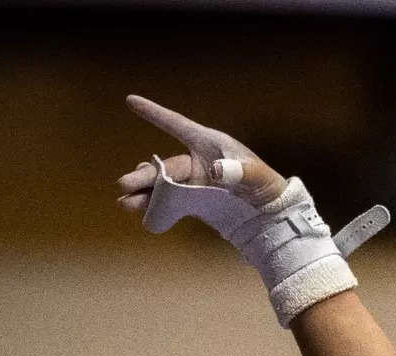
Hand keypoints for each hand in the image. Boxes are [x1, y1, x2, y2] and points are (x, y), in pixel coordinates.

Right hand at [116, 95, 286, 212]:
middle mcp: (198, 160)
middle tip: (123, 184)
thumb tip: (215, 170)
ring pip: (164, 185)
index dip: (155, 114)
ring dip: (145, 193)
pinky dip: (158, 208)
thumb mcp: (257, 176)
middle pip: (166, 165)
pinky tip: (144, 216)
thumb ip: (238, 171)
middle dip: (145, 175)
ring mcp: (195, 181)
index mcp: (210, 145)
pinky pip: (172, 202)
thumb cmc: (266, 185)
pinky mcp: (196, 200)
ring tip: (126, 203)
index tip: (131, 100)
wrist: (272, 212)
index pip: (178, 125)